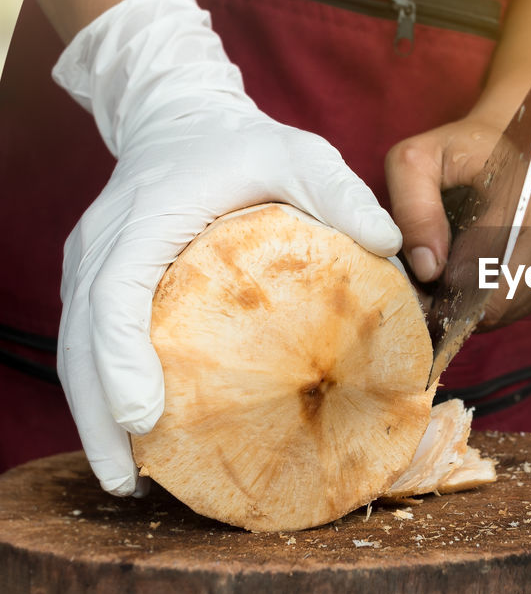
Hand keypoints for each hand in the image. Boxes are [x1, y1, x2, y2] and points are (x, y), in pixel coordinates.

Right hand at [55, 0, 401, 496]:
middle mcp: (102, 245)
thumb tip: (392, 245)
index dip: (120, 357)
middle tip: (127, 478)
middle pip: (82, 339)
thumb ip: (341, 194)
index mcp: (146, 218)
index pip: (115, 293)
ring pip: (75, 350)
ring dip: (93, 416)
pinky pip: (91, 344)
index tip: (141, 414)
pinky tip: (132, 437)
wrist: (181, 115)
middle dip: (96, 414)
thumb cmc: (245, 144)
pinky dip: (103, 393)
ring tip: (125, 478)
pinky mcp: (98, 280)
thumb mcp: (301, 154)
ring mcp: (91, 265)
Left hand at [386, 117, 530, 327]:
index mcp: (521, 190)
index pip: (479, 263)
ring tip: (452, 276)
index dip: (441, 287)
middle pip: (496, 297)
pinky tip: (477, 278)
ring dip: (472, 306)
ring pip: (507, 309)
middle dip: (456, 303)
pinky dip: (492, 305)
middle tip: (429, 286)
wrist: (506, 150)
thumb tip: (430, 269)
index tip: (417, 286)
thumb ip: (413, 209)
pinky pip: (520, 308)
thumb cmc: (454, 156)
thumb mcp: (414, 163)